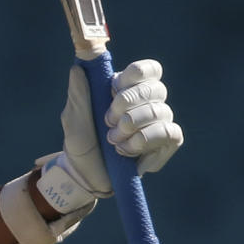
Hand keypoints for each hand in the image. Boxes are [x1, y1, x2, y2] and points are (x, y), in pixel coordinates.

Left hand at [36, 59, 182, 212]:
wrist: (87, 175)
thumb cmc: (81, 143)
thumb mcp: (74, 118)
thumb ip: (78, 94)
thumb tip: (78, 68)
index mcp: (126, 88)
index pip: (147, 70)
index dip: (133, 76)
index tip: (113, 90)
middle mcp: (148, 101)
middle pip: (155, 88)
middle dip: (127, 104)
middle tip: (107, 121)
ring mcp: (160, 121)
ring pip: (161, 111)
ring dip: (132, 126)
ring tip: (113, 140)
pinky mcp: (168, 142)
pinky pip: (169, 133)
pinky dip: (145, 141)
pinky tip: (126, 152)